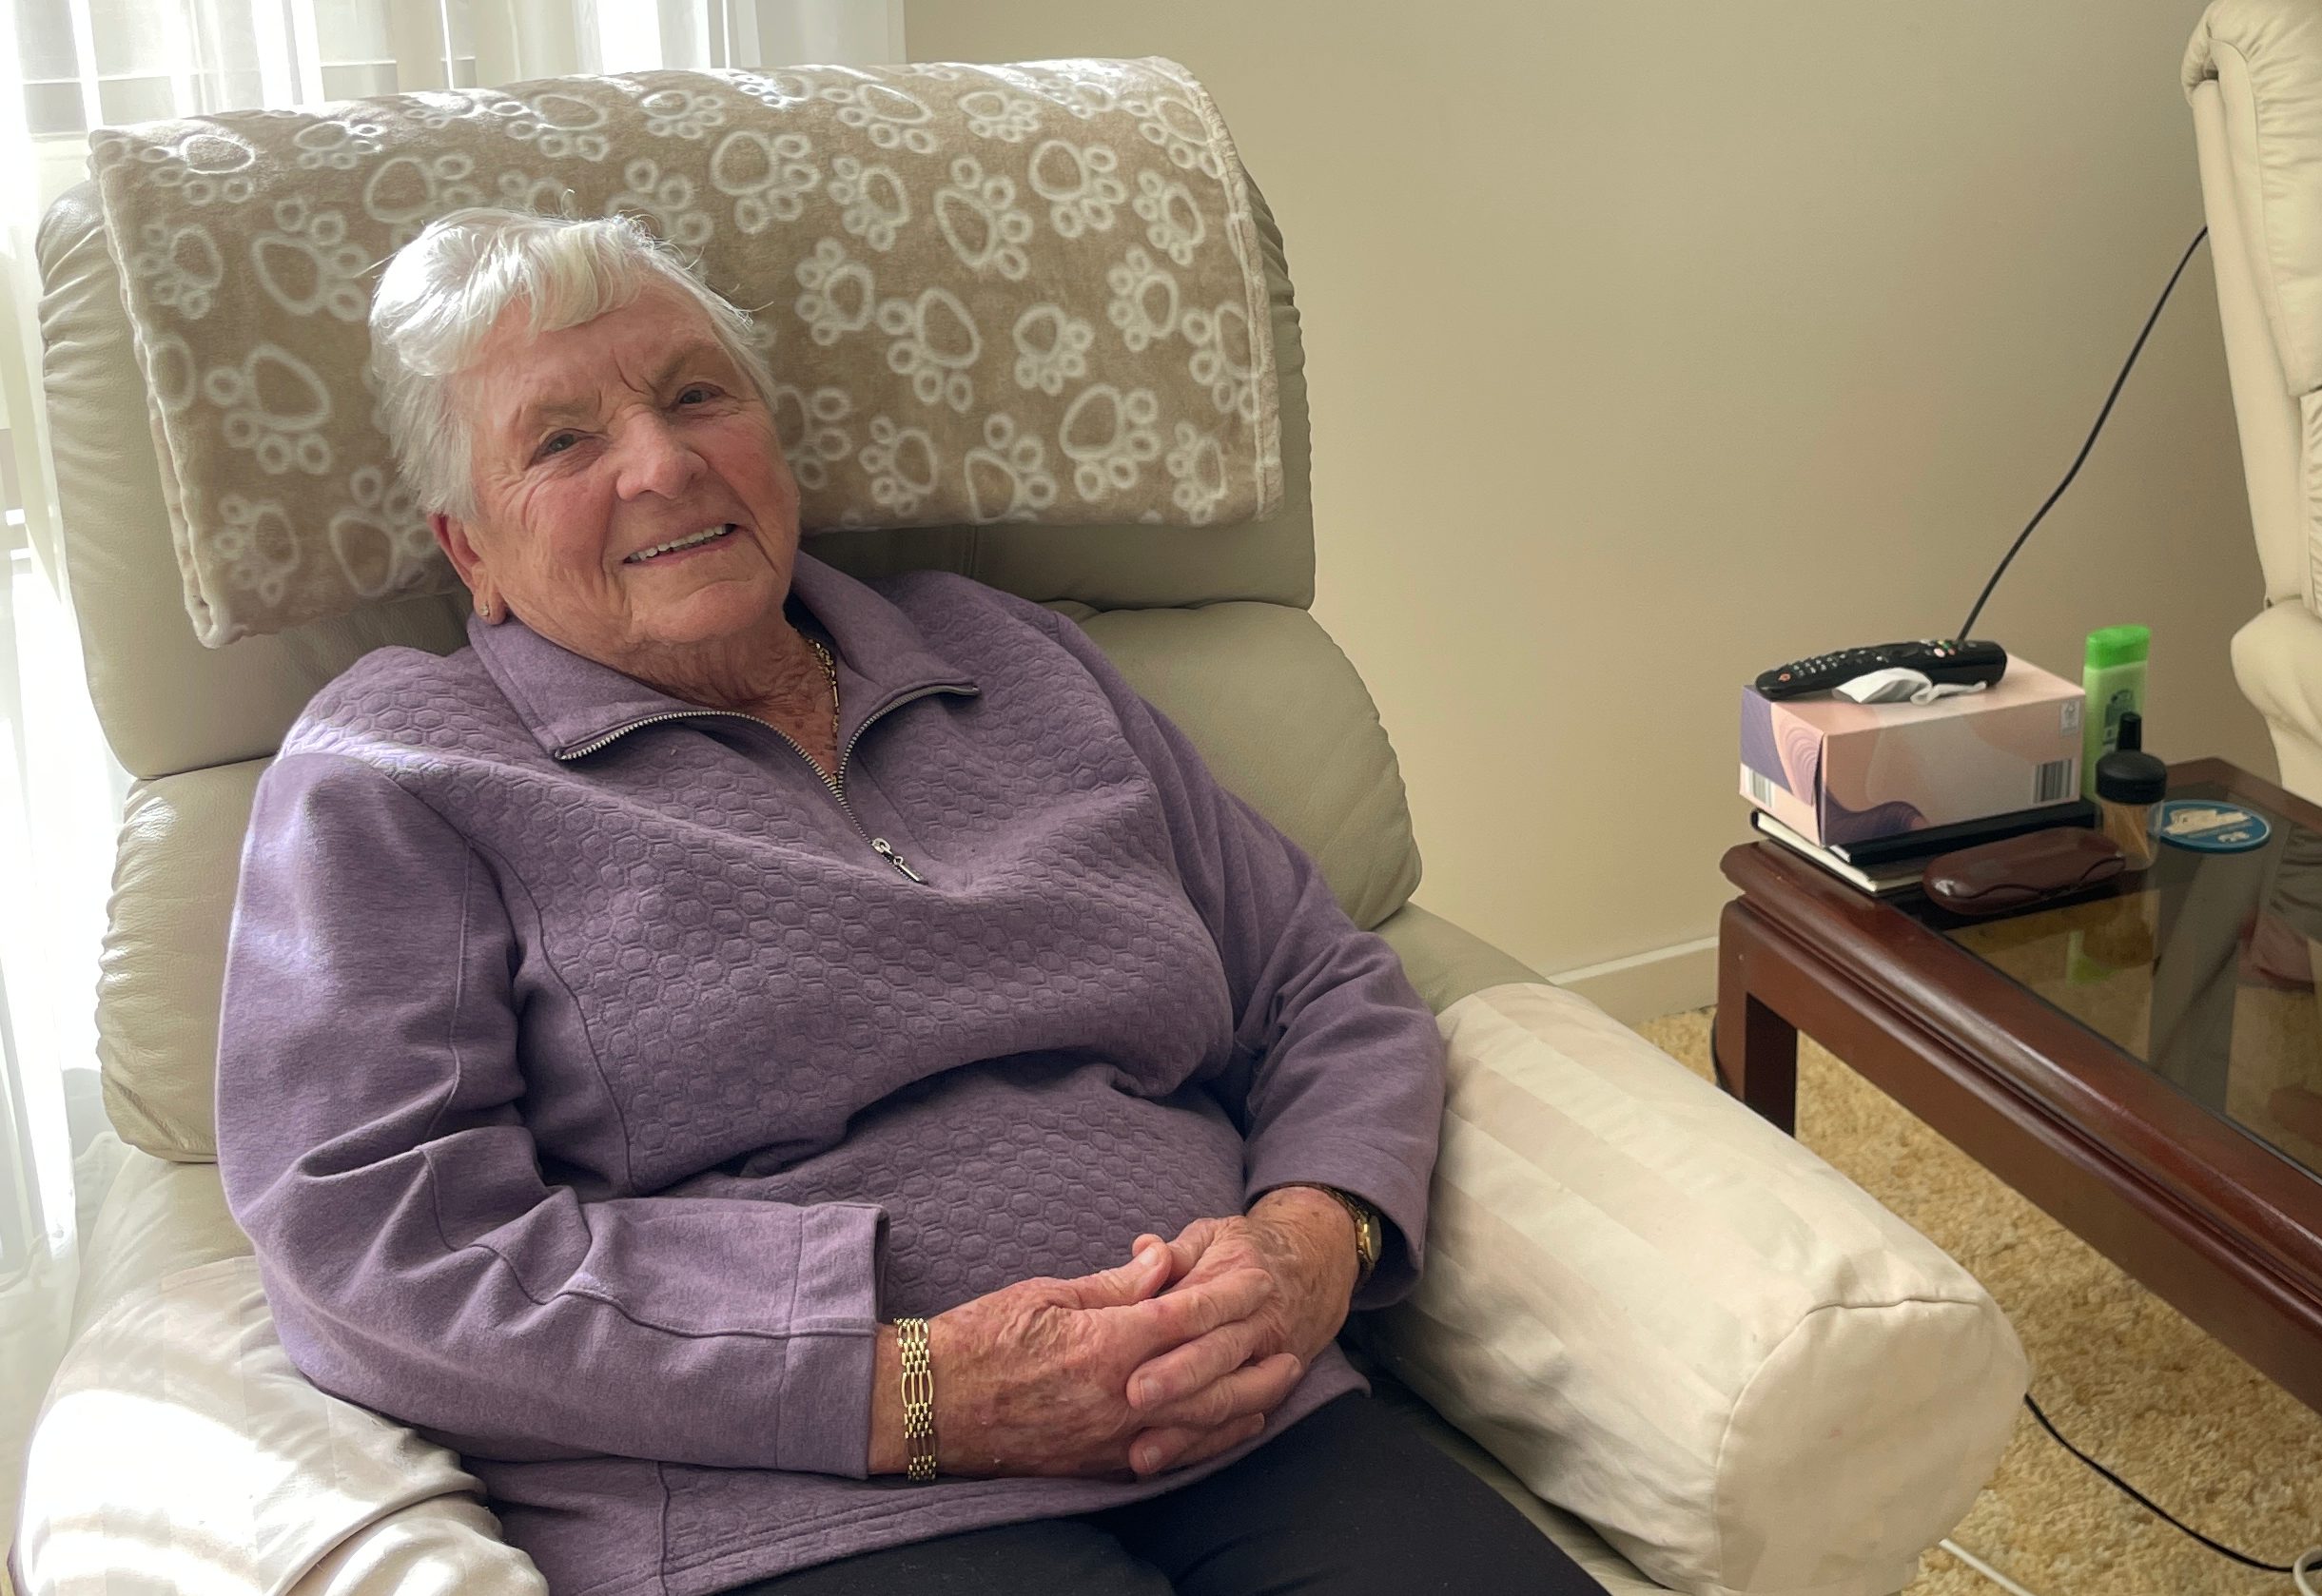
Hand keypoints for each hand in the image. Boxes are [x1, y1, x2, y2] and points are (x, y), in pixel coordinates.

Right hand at [869, 1244, 1304, 1480]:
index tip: (1260, 1292)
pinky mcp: (1096, 1464)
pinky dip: (1205, 1444)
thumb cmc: (983, 1338)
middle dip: (1255, 1370)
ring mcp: (1110, 1438)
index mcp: (1106, 1346)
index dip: (1227, 1306)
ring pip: (1197, 1429)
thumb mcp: (1049, 1292)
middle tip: (1291, 1353)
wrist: (931, 1405)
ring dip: (1243, 1410)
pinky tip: (1226, 1431)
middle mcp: (1118, 1398)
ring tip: (1275, 1390)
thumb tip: (1166, 1260)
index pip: (1186, 1323)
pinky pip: (1167, 1458)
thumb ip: (1116, 1283)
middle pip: (1209, 1386)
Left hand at [1120, 1187, 1358, 1472]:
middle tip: (1134, 1396)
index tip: (1134, 1333)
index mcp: (1241, 1278)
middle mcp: (1258, 1324)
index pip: (1204, 1302)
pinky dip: (1202, 1447)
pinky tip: (1166, 1463)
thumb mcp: (1213, 1236)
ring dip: (1186, 1429)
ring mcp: (1267, 1362)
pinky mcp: (1268, 1391)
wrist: (1316, 1270)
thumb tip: (1144, 1250)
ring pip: (1230, 1398)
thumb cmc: (1245, 1253)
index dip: (1171, 1320)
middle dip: (1179, 1379)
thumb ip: (1175, 1250)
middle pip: (1218, 1354)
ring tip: (1141, 1452)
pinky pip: (1236, 1424)